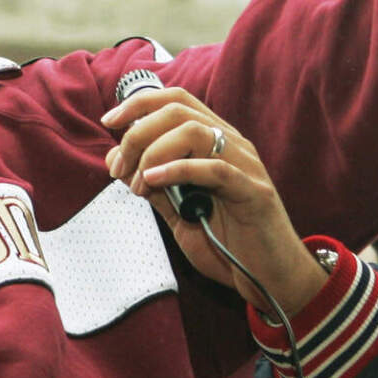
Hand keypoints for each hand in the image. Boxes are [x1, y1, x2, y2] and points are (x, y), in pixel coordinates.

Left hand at [101, 87, 326, 316]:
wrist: (268, 277)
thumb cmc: (226, 243)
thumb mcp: (176, 211)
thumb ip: (150, 184)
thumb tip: (115, 160)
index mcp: (214, 142)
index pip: (175, 100)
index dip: (139, 104)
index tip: (109, 121)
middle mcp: (231, 144)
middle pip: (178, 110)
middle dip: (137, 133)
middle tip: (119, 167)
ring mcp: (245, 164)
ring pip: (193, 131)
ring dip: (154, 154)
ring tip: (139, 185)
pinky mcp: (254, 191)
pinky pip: (215, 169)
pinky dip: (178, 170)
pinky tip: (154, 182)